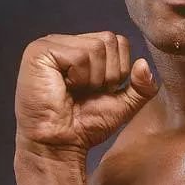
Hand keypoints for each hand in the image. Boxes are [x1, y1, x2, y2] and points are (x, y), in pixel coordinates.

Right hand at [15, 32, 157, 154]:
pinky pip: (79, 55)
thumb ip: (142, 86)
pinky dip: (79, 77)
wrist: (61, 143)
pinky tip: (64, 87)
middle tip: (87, 92)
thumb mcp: (124, 104)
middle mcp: (68, 42)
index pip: (119, 41)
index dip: (119, 70)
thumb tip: (144, 64)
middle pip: (110, 40)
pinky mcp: (40, 51)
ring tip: (76, 91)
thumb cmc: (86, 124)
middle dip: (108, 74)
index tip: (100, 91)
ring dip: (94, 78)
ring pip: (96, 47)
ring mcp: (52, 44)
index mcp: (84, 49)